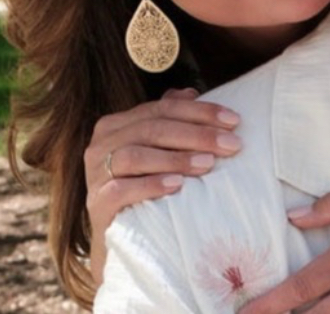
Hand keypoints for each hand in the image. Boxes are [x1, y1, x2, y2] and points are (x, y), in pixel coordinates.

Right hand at [85, 87, 242, 281]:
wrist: (121, 237)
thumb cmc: (144, 188)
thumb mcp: (158, 151)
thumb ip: (169, 119)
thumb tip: (190, 91)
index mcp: (117, 124)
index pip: (162, 108)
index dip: (200, 111)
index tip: (234, 120)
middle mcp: (101, 144)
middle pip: (152, 129)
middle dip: (196, 134)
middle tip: (231, 145)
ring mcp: (95, 174)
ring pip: (135, 155)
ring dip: (176, 158)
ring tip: (208, 164)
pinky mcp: (96, 203)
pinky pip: (121, 189)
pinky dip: (151, 185)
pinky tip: (177, 186)